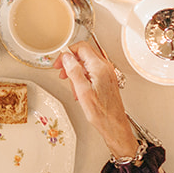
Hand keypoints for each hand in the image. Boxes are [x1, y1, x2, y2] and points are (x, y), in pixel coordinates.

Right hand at [54, 41, 136, 158]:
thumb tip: (67, 57)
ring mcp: (107, 73)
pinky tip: (79, 89)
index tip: (59, 63)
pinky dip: (82, 77)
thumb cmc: (101, 113)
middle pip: (84, 53)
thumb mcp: (83, 91)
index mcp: (100, 67)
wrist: (114, 124)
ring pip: (87, 63)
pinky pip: (92, 71)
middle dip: (70, 61)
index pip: (81, 48)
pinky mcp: (107, 80)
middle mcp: (105, 67)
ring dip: (76, 70)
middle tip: (62, 71)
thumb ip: (74, 71)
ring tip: (71, 84)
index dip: (67, 53)